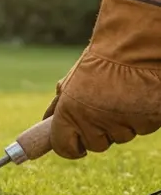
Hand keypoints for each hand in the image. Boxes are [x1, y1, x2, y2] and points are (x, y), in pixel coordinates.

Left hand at [45, 0, 160, 158]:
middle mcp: (94, 122)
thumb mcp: (72, 82)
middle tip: (104, 108)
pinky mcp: (148, 121)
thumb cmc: (101, 62)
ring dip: (121, 123)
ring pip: (121, 136)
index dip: (70, 146)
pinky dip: (141, 117)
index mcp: (69, 113)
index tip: (76, 144)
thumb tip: (45, 123)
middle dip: (99, 132)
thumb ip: (59, 105)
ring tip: (123, 96)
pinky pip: (142, 128)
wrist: (135, 46)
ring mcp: (123, 124)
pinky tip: (139, 96)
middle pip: (96, 145)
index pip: (64, 148)